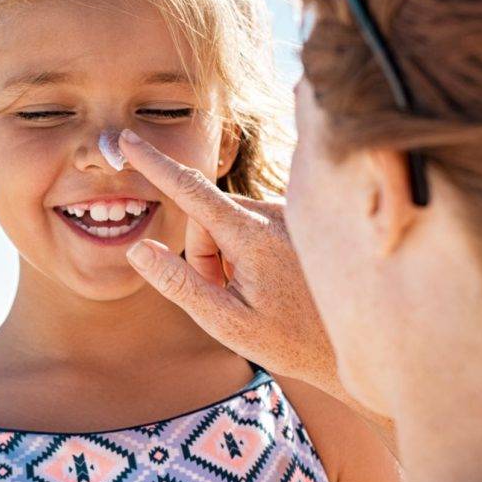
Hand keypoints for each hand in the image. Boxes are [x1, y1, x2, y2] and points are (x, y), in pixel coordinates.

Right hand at [119, 129, 350, 403]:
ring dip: (228, 257)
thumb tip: (139, 249)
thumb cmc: (290, 341)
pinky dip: (248, 252)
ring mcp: (288, 215)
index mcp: (253, 235)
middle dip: (205, 255)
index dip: (154, 164)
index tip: (126, 139)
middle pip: (207, 220)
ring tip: (256, 295)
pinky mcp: (296, 221)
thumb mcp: (226, 322)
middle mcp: (274, 214)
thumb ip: (180, 284)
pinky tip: (274, 283)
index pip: (191, 191)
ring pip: (228, 224)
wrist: (354, 342)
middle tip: (229, 298)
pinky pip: (251, 226)